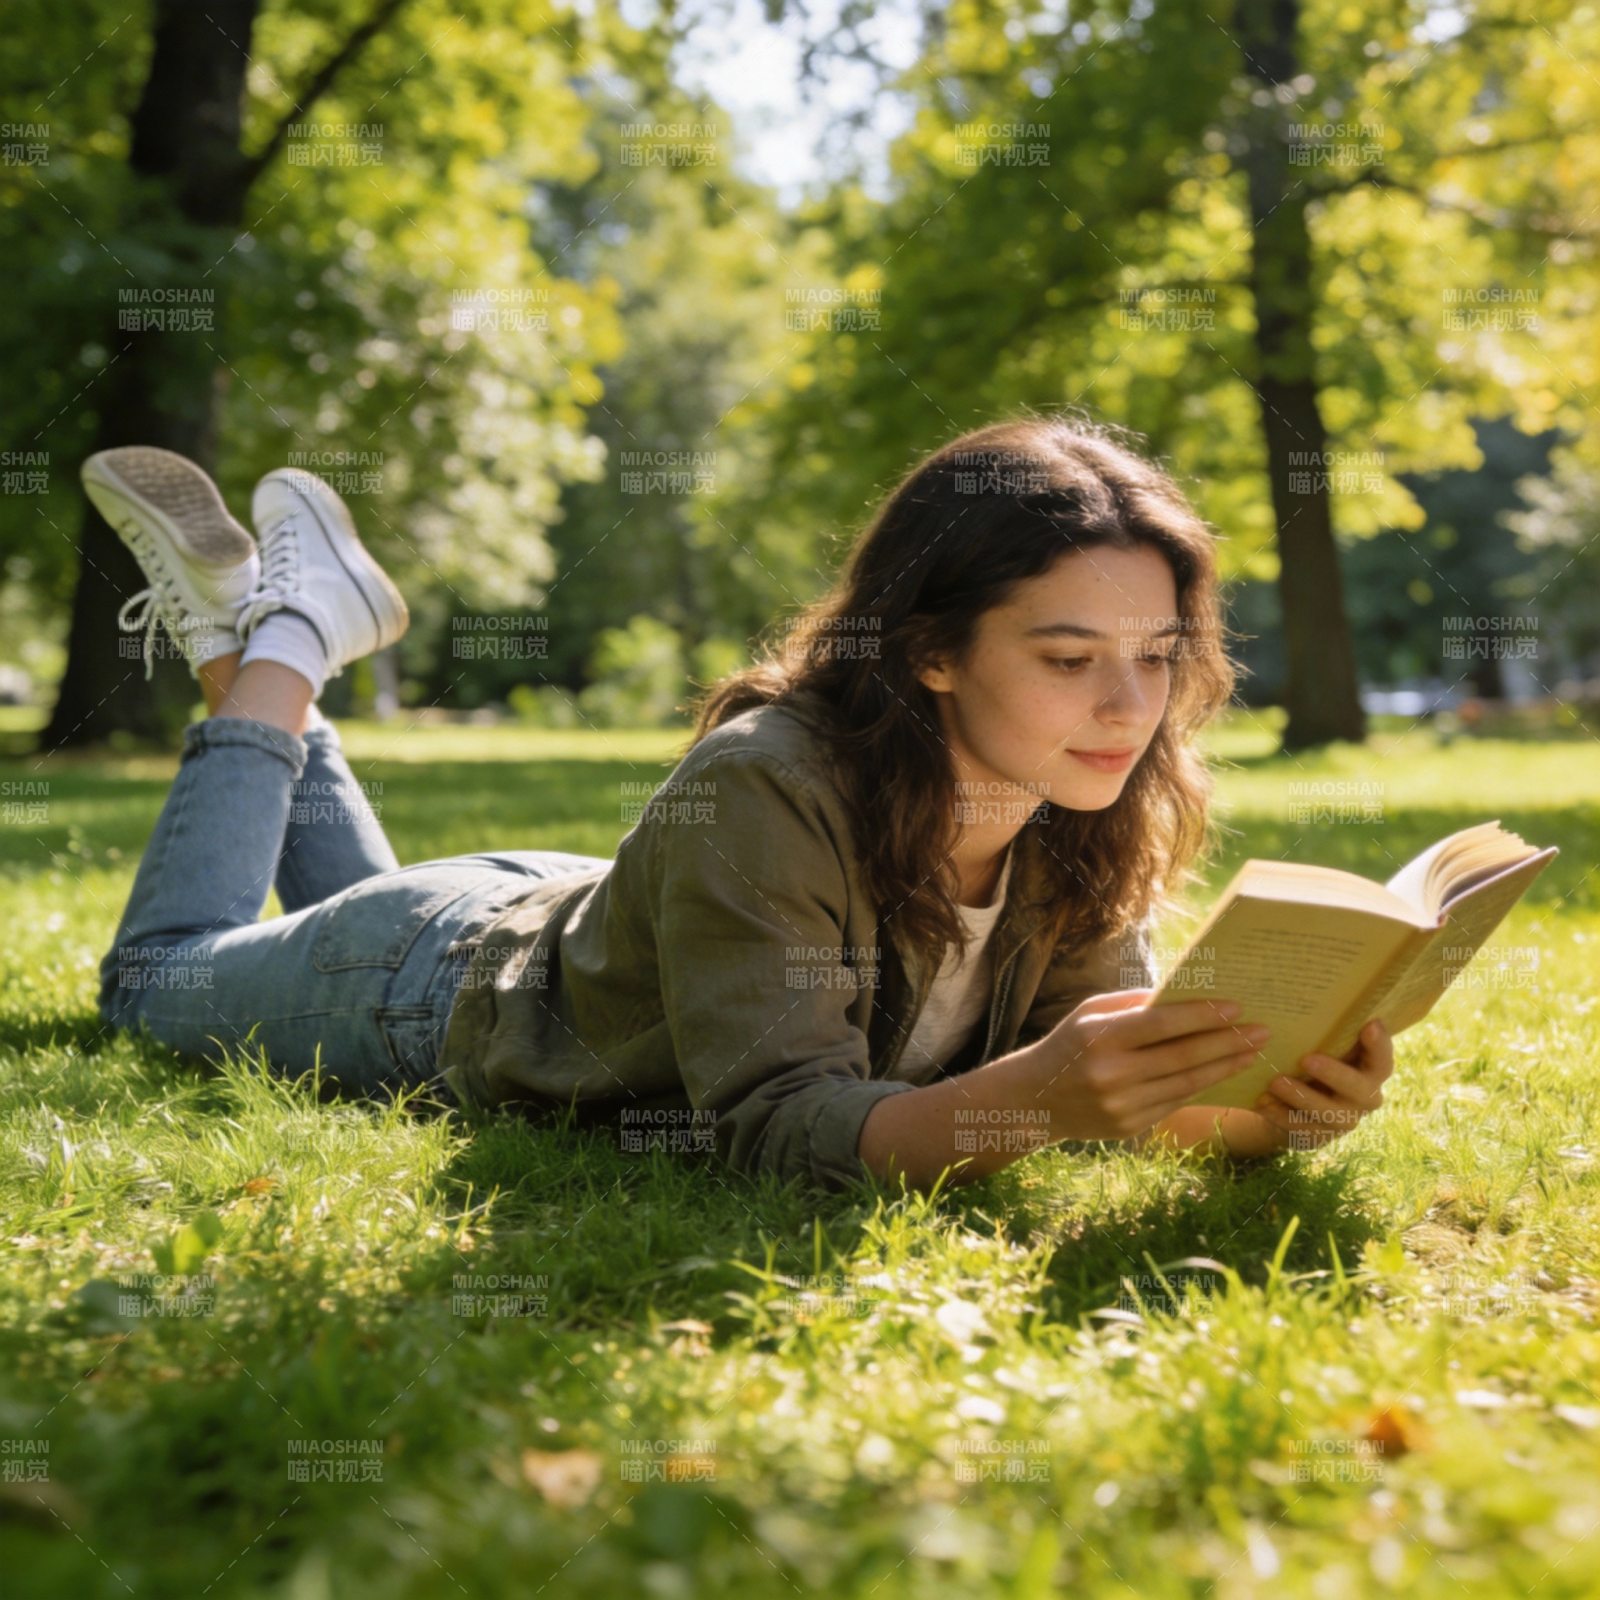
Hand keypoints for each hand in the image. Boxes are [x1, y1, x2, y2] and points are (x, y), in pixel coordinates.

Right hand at [1024, 989, 1271, 1141]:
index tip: (1237, 1007)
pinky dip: (1203, 1087)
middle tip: (1260, 1031)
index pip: (1161, 1024)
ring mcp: (1121, 1105)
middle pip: (1182, 1056)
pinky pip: (1175, 1103)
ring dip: (1224, 1067)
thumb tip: (1187, 994)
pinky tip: (1224, 1073)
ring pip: (1186, 1084)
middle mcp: (1111, 1073)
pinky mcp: (1130, 1127)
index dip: (1202, 1016)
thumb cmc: (1070, 1044)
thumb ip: (1134, 1003)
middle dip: (1226, 1042)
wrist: (1036, 1100)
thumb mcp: (1090, 1013)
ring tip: (1253, 1053)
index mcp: (1099, 1036)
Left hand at [1248, 1020, 1393, 1151]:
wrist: (1293, 1102)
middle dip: (1335, 1074)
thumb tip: (1318, 993)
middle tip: (1307, 1059)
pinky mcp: (1319, 1136)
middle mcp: (1364, 1097)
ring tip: (1276, 1082)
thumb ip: (1328, 1032)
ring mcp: (1343, 1120)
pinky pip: (1302, 1129)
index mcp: (1370, 1071)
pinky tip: (1262, 1102)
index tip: (1370, 1025)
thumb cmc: (1312, 1061)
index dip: (1380, 1045)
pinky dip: (1280, 1115)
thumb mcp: (1322, 1047)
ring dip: (1302, 1097)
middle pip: (1360, 1090)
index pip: (1383, 1060)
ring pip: (1330, 1114)